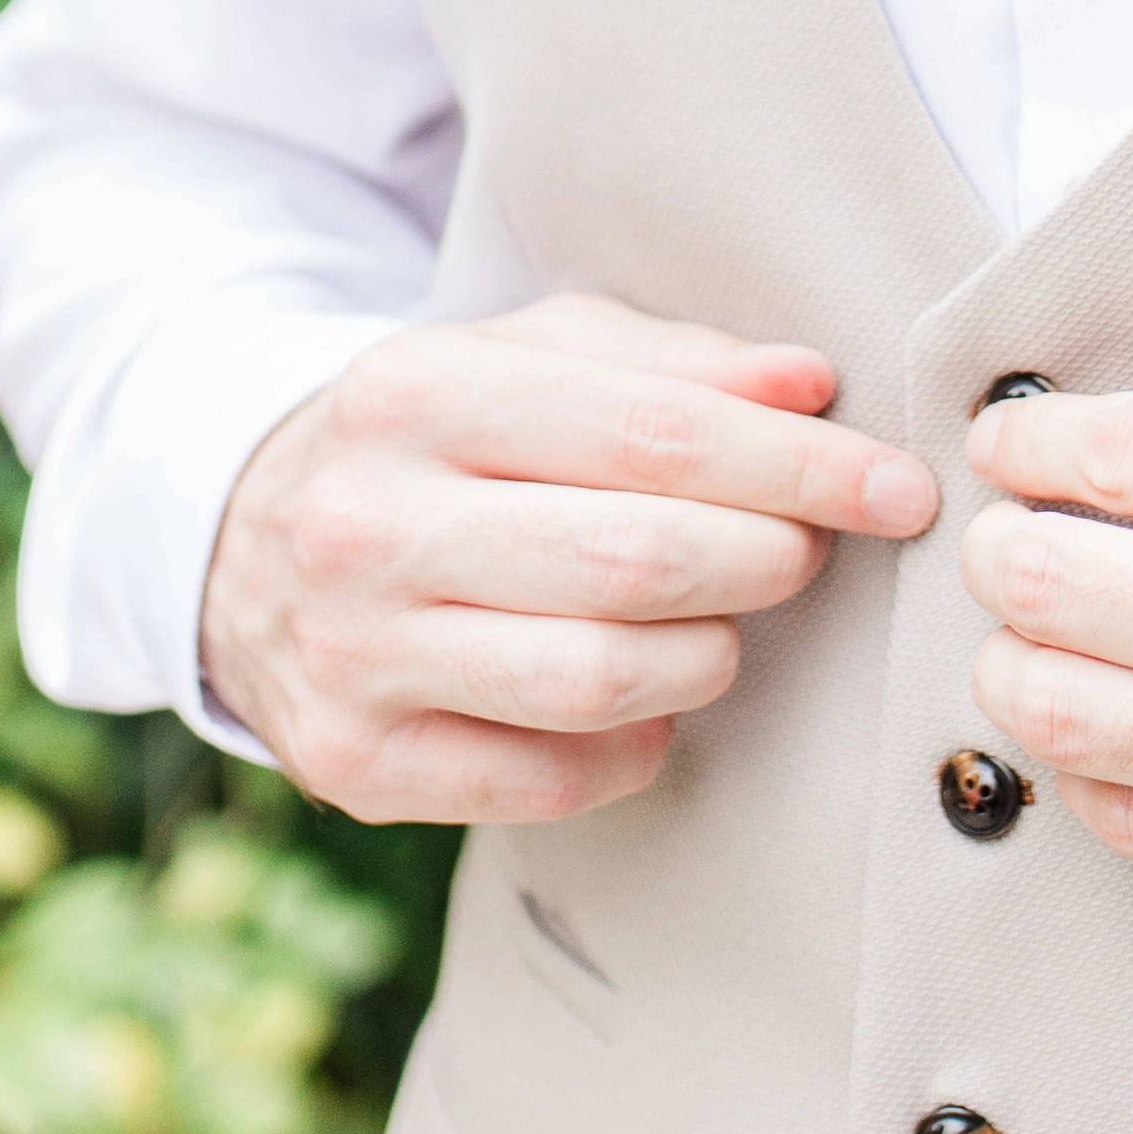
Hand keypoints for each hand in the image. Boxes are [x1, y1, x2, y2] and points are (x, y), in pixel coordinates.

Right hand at [201, 293, 940, 826]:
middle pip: (636, 558)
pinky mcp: (356, 761)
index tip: (893, 487)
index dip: (800, 465)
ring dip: (710, 654)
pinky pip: (553, 776)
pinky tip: (644, 694)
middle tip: (806, 553)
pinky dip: (637, 740)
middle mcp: (367, 522)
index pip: (652, 432)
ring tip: (724, 621)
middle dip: (766, 558)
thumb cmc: (434, 440)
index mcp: (414, 390)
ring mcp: (352, 652)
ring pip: (601, 677)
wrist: (239, 540)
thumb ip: (669, 365)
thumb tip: (806, 386)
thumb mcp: (527, 357)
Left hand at [959, 368, 1132, 973]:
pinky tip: (1120, 728)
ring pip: (1047, 709)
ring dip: (1021, 658)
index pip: (1101, 451)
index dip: (1028, 438)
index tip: (1019, 440)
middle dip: (1006, 541)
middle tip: (1024, 531)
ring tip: (1052, 634)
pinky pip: (1123, 819)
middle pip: (1040, 576)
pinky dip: (1088, 768)